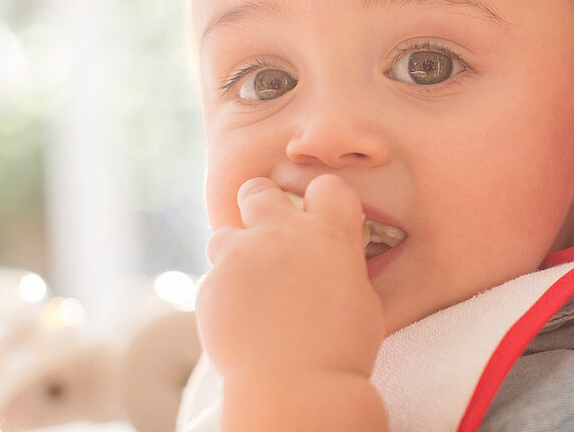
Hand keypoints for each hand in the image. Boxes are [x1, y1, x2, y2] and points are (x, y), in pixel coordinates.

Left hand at [195, 175, 384, 383]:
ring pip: (222, 233)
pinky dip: (224, 296)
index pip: (326, 186)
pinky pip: (213, 280)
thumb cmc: (342, 349)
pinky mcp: (211, 286)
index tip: (322, 220)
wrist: (297, 388)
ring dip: (235, 252)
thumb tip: (332, 262)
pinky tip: (241, 322)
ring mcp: (241, 256)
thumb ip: (342, 266)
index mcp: (329, 232)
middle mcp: (281, 233)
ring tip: (250, 284)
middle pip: (258, 190)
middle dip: (261, 205)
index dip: (323, 200)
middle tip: (270, 235)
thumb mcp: (362, 297)